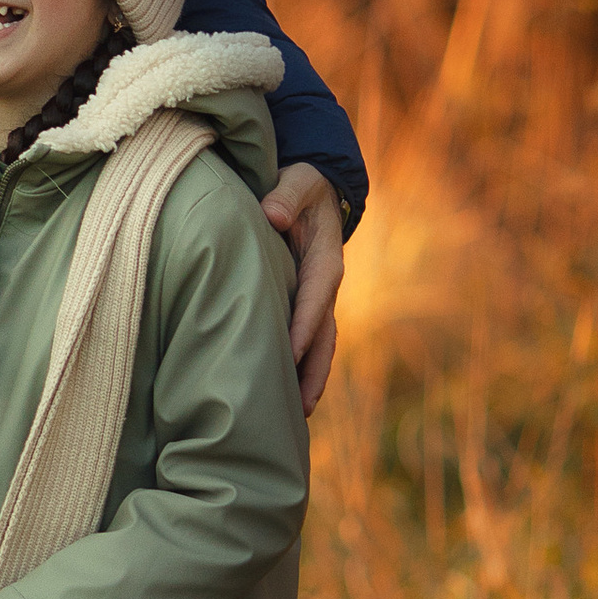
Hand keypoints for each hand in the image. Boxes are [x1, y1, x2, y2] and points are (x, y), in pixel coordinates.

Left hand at [261, 164, 344, 415]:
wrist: (314, 189)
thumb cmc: (301, 186)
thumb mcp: (298, 181)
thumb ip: (286, 195)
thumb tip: (272, 215)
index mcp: (324, 260)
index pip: (314, 298)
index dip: (303, 326)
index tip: (288, 353)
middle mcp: (326, 286)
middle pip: (324, 336)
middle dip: (312, 371)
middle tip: (298, 408)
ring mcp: (318, 300)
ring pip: (320, 346)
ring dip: (310, 379)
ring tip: (296, 417)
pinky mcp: (306, 305)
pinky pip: (308, 342)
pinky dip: (301, 368)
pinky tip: (286, 397)